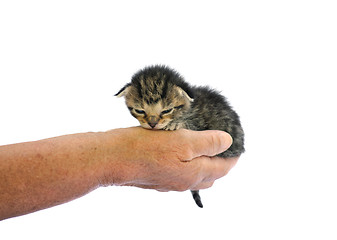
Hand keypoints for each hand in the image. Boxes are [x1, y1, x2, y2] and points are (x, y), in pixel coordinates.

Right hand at [105, 127, 237, 191]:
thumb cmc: (145, 148)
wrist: (113, 159)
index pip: (222, 168)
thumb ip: (207, 143)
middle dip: (219, 163)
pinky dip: (186, 165)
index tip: (237, 146)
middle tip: (221, 147)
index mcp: (194, 174)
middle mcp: (183, 182)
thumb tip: (227, 142)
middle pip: (210, 176)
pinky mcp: (156, 178)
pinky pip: (178, 174)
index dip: (232, 156)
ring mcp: (168, 182)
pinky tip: (178, 154)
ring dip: (202, 165)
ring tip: (202, 149)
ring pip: (193, 176)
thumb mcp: (182, 140)